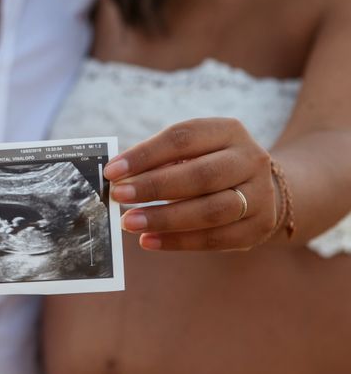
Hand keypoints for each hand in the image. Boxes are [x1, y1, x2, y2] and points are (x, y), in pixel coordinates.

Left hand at [104, 118, 276, 250]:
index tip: (112, 170)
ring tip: (129, 222)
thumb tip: (117, 178)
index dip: (144, 155)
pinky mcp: (258, 227)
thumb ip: (159, 161)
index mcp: (229, 131)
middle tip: (118, 196)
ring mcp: (260, 195)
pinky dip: (177, 242)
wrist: (261, 188)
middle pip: (200, 175)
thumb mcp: (192, 151)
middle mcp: (250, 159)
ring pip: (211, 210)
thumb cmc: (209, 165)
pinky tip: (148, 241)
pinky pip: (215, 239)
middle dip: (153, 187)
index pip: (183, 138)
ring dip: (164, 218)